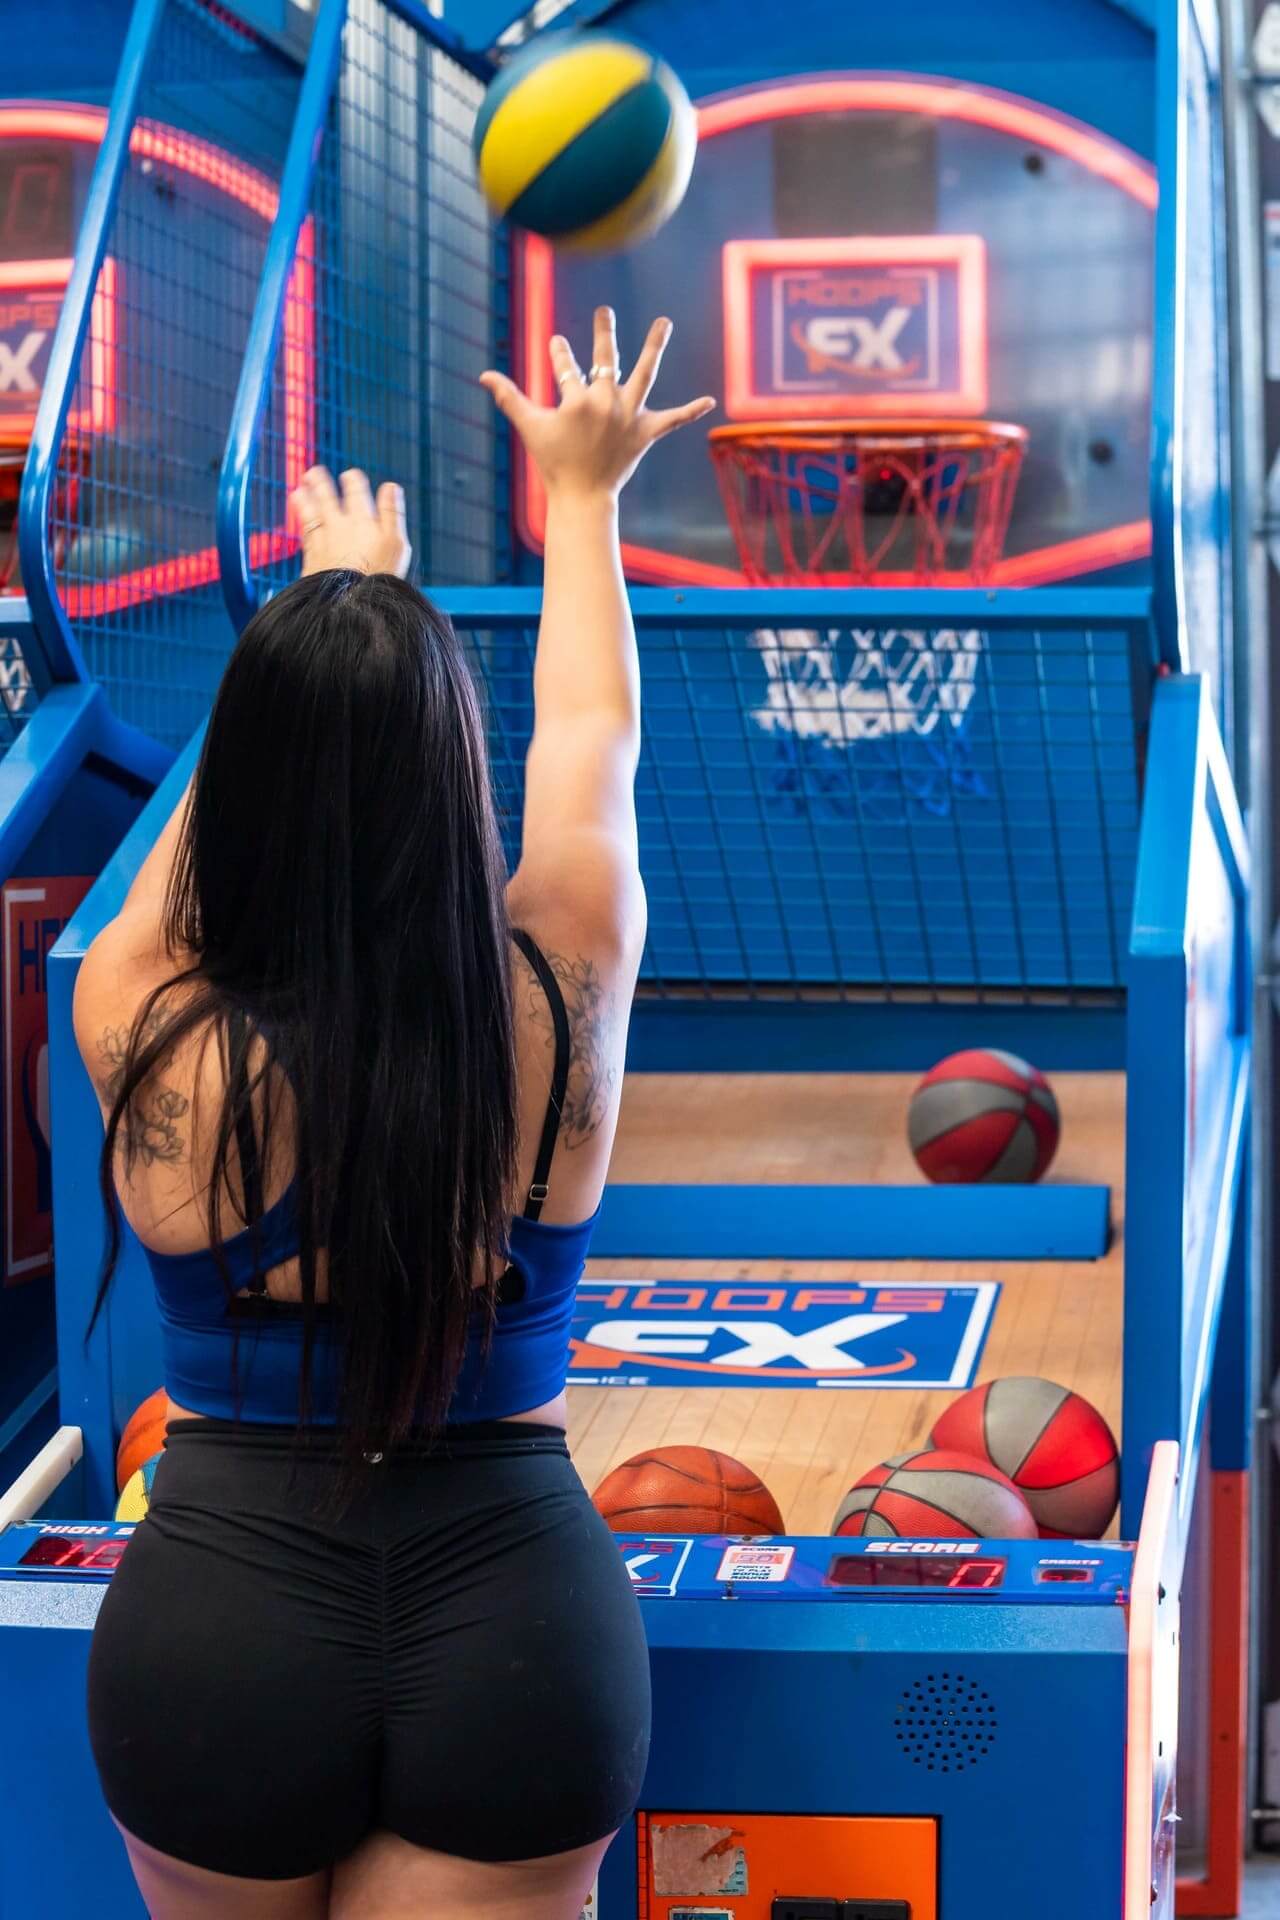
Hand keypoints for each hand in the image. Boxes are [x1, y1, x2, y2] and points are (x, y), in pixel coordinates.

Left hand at [290, 466, 410, 577]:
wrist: (351, 604)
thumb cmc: (380, 576)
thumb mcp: (397, 544)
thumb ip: (392, 512)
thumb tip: (391, 486)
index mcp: (362, 519)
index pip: (356, 491)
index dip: (353, 480)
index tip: (350, 475)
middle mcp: (339, 526)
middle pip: (327, 498)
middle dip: (321, 483)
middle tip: (314, 472)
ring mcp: (323, 541)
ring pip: (312, 513)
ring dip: (306, 498)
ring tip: (300, 489)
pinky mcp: (312, 557)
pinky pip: (305, 532)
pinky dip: (301, 521)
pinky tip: (299, 517)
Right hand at [479, 309, 714, 503]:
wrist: (583, 498)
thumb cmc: (554, 464)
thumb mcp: (530, 428)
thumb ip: (509, 397)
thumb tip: (483, 375)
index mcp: (578, 400)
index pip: (567, 367)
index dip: (560, 355)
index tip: (558, 344)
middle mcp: (607, 402)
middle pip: (606, 359)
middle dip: (603, 333)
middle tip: (605, 311)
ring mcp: (629, 416)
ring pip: (644, 374)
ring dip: (654, 346)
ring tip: (664, 322)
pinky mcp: (645, 433)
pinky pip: (672, 420)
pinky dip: (690, 411)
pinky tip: (710, 401)